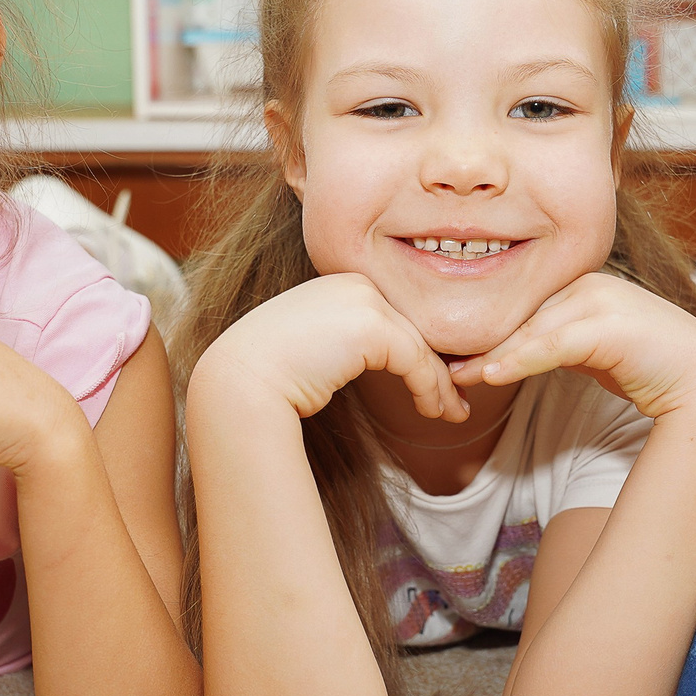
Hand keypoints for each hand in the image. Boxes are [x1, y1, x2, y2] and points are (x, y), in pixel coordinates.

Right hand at [194, 273, 466, 424]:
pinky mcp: (373, 325)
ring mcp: (364, 300)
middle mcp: (354, 282)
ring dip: (439, 385)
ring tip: (451, 413)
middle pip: (410, 329)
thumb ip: (346, 344)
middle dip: (436, 368)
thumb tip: (377, 360)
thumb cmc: (269, 373)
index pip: (392, 318)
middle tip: (454, 402)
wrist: (242, 381)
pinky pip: (415, 361)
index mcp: (339, 282)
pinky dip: (429, 389)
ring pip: (418, 346)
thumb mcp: (316, 348)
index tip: (433, 384)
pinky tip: (433, 411)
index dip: (416, 352)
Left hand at [449, 273, 695, 422]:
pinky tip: (490, 375)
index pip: (521, 305)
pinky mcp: (607, 324)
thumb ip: (555, 343)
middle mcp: (586, 282)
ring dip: (488, 355)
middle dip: (477, 341)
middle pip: (519, 313)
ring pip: (529, 329)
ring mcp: (598, 299)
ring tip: (454, 375)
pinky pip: (550, 344)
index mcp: (579, 282)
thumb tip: (510, 356)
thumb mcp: (590, 350)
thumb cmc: (648, 366)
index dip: (485, 331)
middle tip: (436, 365)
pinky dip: (518, 360)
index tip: (449, 352)